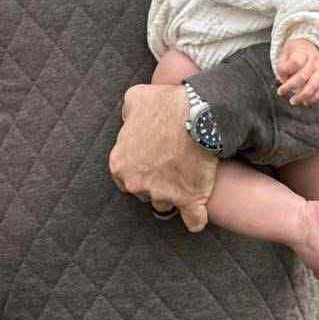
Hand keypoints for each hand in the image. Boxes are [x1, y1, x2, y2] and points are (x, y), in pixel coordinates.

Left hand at [108, 84, 219, 232]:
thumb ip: (127, 114)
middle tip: (170, 167)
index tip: (151, 162)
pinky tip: (198, 215)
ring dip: (175, 196)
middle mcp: (137, 184)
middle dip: (155, 183)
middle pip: (144, 192)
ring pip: (166, 203)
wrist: (198, 113)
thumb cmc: (166, 105)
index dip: (139, 170)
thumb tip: (129, 119)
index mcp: (120, 164)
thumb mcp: (135, 99)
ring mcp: (162, 194)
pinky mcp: (189, 200)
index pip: (124, 178)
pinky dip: (196, 218)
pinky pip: (193, 220)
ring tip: (187, 178)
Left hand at [277, 38, 318, 105]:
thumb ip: (282, 65)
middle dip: (289, 86)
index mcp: (303, 52)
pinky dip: (313, 99)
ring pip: (313, 86)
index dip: (285, 70)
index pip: (295, 62)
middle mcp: (314, 61)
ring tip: (293, 101)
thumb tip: (283, 79)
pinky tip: (304, 102)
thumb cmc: (298, 52)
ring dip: (302, 96)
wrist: (317, 47)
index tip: (280, 73)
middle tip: (281, 91)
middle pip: (302, 76)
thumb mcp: (287, 51)